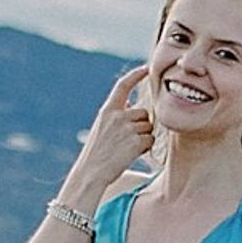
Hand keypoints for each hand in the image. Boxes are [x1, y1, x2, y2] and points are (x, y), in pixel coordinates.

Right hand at [63, 63, 154, 202]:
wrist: (91, 173)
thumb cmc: (97, 153)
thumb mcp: (101, 128)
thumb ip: (116, 115)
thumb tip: (131, 104)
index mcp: (107, 110)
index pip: (123, 85)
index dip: (136, 75)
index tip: (147, 68)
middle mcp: (117, 116)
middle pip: (143, 112)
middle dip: (141, 124)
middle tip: (127, 140)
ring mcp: (127, 128)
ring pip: (149, 126)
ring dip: (143, 137)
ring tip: (127, 148)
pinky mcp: (136, 142)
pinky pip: (150, 140)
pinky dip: (145, 148)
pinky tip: (131, 154)